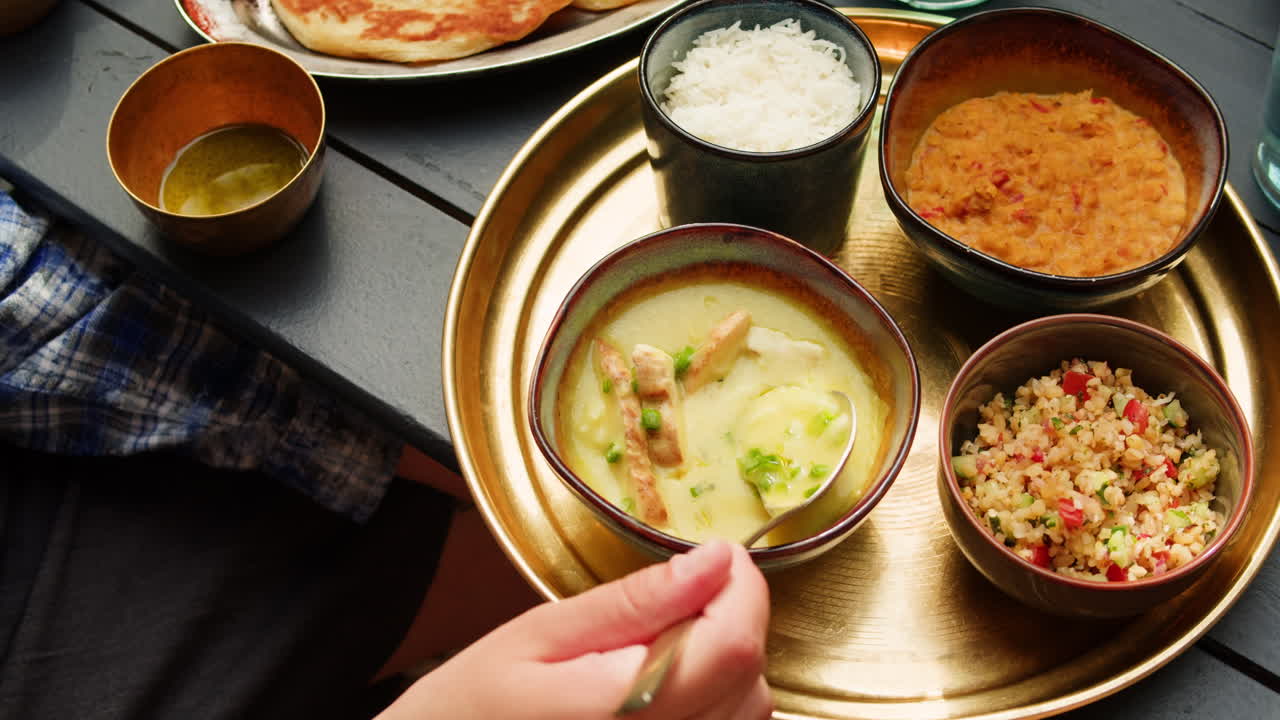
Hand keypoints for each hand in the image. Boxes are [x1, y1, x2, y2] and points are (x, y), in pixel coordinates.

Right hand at [376, 540, 770, 719]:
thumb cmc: (475, 704)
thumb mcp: (541, 635)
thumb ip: (633, 602)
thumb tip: (716, 560)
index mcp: (624, 709)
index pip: (734, 644)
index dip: (743, 588)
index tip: (718, 557)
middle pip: (751, 679)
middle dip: (733, 620)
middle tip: (678, 597)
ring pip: (751, 711)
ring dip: (728, 664)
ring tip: (662, 645)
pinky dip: (719, 702)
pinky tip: (668, 684)